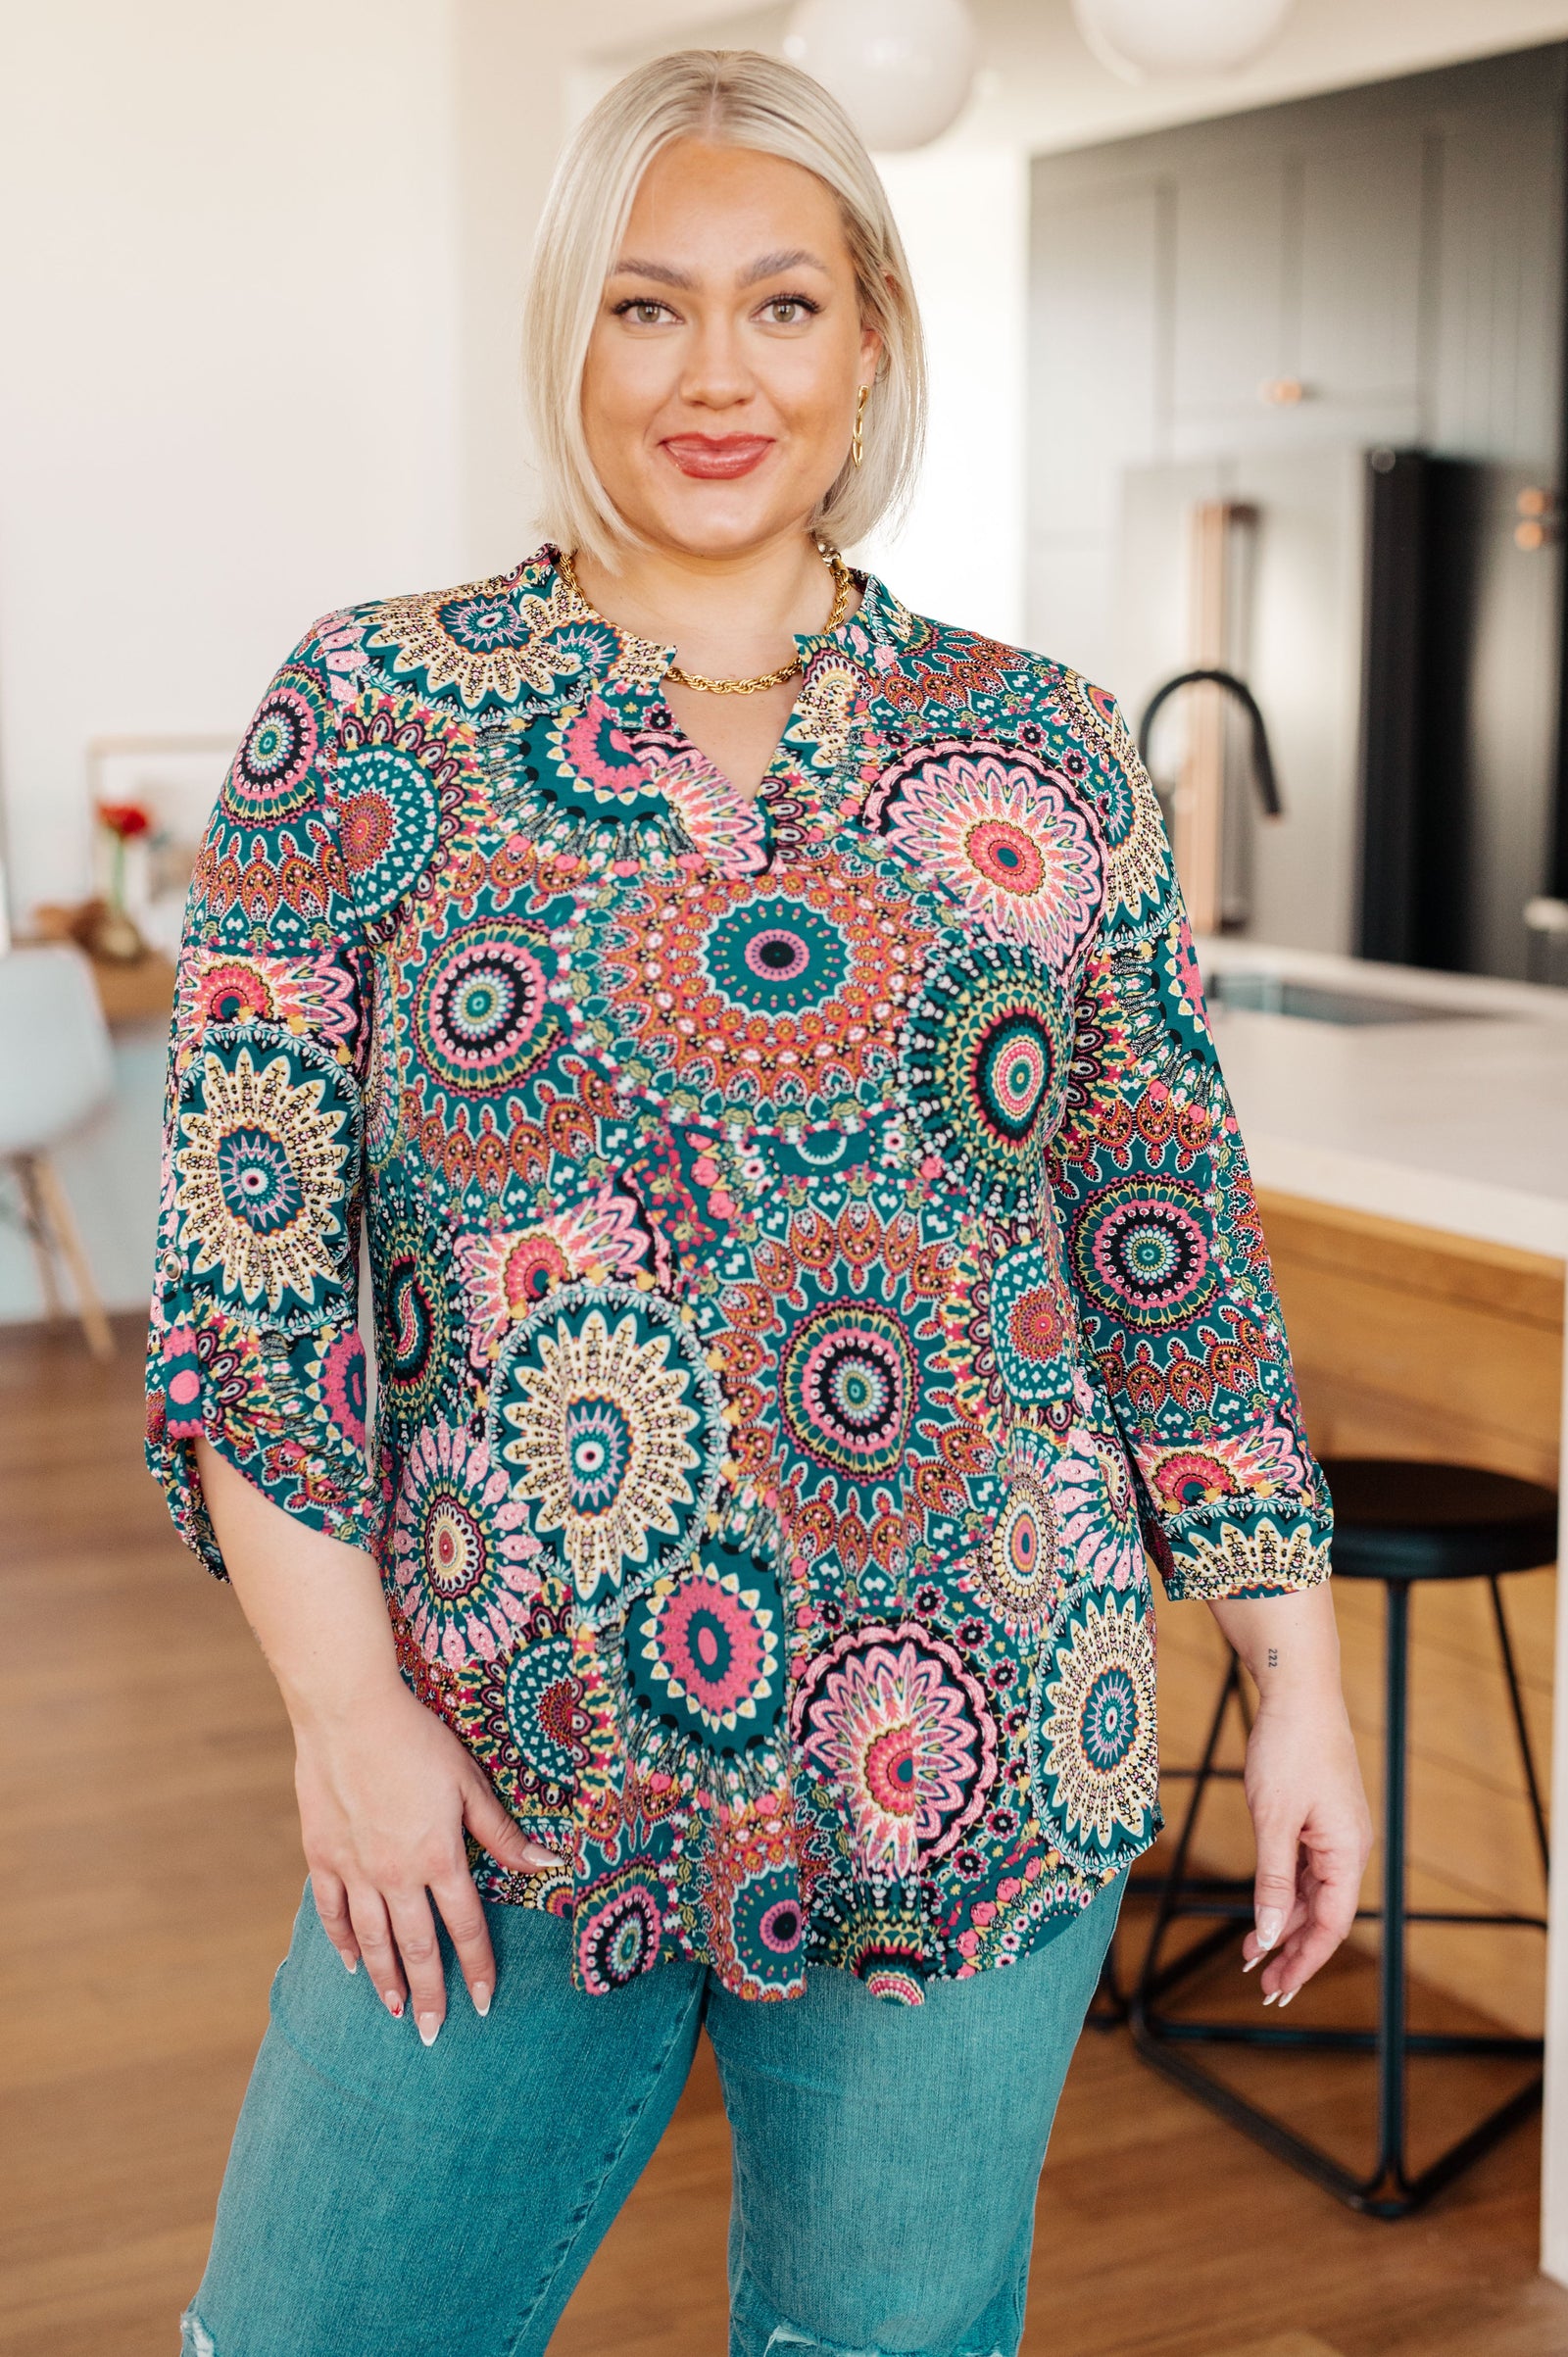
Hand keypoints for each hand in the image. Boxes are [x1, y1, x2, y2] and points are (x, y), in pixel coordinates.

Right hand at [295, 1674, 560, 2043]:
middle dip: (428, 1994)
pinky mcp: (322, 1856)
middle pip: (417, 1947)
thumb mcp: (469, 1782)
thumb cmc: (416, 1741)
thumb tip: (548, 1863)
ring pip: (372, 1939)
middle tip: (432, 2033)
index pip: (465, 1926)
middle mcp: (396, 1875)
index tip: (484, 2002)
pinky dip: (341, 1942)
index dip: (478, 1966)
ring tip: (393, 2012)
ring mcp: (355, 1869)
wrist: (348, 1714)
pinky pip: (332, 1912)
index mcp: (438, 1858)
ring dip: (385, 1979)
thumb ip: (503, 1832)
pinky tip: (350, 1964)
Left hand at [1237, 1678, 1371, 2002]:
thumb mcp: (1273, 1819)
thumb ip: (1273, 1880)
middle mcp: (1349, 1847)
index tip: (1277, 1989)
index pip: (1329, 1925)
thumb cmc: (1288, 1748)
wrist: (1298, 1689)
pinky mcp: (1320, 1818)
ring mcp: (1335, 1833)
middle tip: (1263, 1988)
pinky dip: (1284, 1892)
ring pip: (1313, 1894)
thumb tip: (1269, 1933)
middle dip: (1294, 1953)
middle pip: (1324, 1915)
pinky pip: (1305, 1869)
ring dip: (1285, 1925)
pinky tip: (1264, 1909)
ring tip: (1254, 1956)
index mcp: (1347, 1852)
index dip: (1303, 1961)